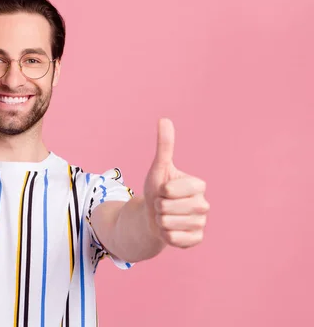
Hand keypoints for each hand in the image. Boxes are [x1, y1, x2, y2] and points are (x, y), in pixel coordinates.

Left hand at [143, 118, 208, 248]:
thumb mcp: (158, 168)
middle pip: (169, 207)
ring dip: (160, 221)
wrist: (153, 217)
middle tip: (162, 205)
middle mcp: (204, 205)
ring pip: (170, 223)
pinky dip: (165, 235)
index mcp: (199, 186)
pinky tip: (168, 230)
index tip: (164, 190)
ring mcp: (201, 223)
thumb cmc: (157, 191)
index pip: (173, 189)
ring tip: (164, 216)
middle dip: (158, 206)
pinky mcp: (196, 239)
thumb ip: (164, 146)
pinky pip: (175, 239)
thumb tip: (164, 119)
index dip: (162, 190)